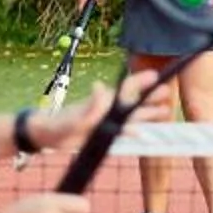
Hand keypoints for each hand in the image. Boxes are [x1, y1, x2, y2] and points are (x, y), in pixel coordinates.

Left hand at [23, 76, 177, 149]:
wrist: (44, 136)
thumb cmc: (58, 124)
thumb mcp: (75, 116)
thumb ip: (91, 104)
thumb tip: (101, 86)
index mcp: (104, 103)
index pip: (127, 89)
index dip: (142, 82)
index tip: (157, 76)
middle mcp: (107, 109)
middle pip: (134, 101)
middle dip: (151, 96)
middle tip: (168, 92)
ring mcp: (105, 121)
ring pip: (132, 116)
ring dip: (147, 113)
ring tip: (164, 111)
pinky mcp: (102, 133)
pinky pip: (123, 131)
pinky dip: (135, 131)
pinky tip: (142, 134)